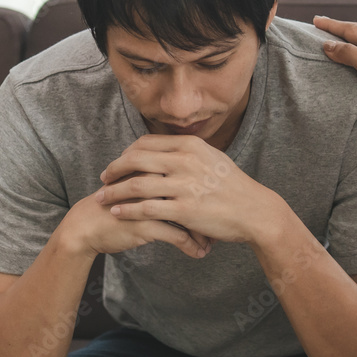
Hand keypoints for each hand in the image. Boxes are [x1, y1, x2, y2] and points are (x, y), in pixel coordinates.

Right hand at [60, 171, 213, 260]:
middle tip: (221, 228)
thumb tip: (193, 182)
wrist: (87, 224)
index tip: (219, 208)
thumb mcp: (142, 185)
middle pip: (196, 196)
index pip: (194, 178)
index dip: (209, 195)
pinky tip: (198, 254)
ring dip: (204, 234)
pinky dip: (191, 246)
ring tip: (210, 243)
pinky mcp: (145, 223)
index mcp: (158, 167)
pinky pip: (177, 236)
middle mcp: (156, 181)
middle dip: (211, 215)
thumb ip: (164, 178)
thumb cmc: (118, 203)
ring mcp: (151, 201)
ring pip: (190, 217)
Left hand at [96, 134, 284, 244]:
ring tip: (102, 198)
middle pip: (135, 160)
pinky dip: (128, 211)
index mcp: (191, 146)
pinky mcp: (184, 210)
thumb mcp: (213, 158)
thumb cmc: (234, 186)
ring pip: (136, 185)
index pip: (146, 143)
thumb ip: (189, 151)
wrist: (254, 211)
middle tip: (103, 179)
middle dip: (114, 170)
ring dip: (114, 192)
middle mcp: (185, 161)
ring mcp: (184, 186)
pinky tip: (118, 214)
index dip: (126, 153)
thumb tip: (168, 148)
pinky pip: (146, 208)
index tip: (118, 163)